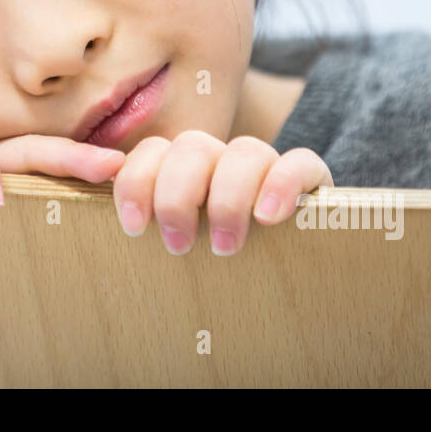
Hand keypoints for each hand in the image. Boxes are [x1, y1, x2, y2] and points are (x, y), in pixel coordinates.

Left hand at [112, 131, 332, 255]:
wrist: (289, 285)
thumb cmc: (217, 273)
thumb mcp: (178, 251)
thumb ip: (149, 233)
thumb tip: (119, 234)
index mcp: (184, 172)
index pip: (153, 151)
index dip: (136, 182)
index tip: (133, 227)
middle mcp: (223, 161)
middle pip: (193, 147)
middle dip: (177, 196)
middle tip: (179, 246)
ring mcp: (267, 167)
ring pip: (245, 150)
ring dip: (227, 198)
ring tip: (224, 247)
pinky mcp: (311, 180)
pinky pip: (300, 162)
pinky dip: (282, 185)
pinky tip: (269, 218)